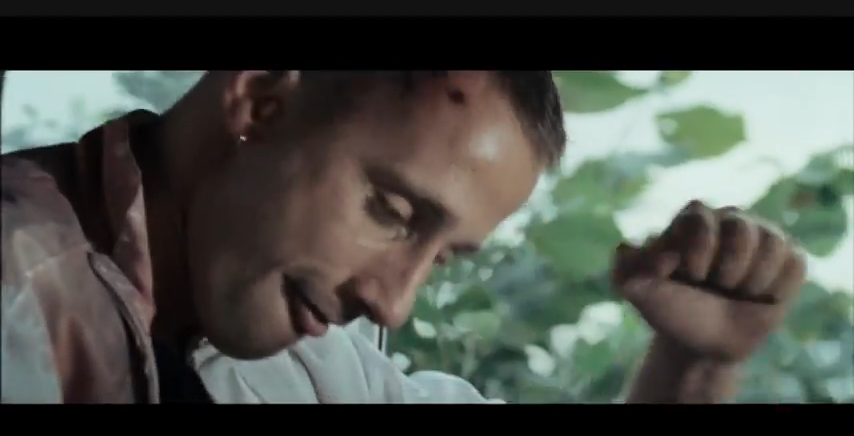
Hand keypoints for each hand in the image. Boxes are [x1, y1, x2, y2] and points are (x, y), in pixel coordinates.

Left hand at [612, 200, 806, 363]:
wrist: (703, 343)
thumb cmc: (670, 309)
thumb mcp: (636, 289)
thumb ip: (624, 266)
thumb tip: (628, 247)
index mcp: (692, 218)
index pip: (699, 216)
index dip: (696, 251)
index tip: (688, 276)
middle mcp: (729, 219)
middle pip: (740, 227)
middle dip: (725, 268)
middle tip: (712, 286)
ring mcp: (762, 236)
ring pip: (771, 242)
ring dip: (750, 280)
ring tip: (734, 292)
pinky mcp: (788, 258)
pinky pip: (794, 262)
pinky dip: (776, 287)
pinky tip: (759, 297)